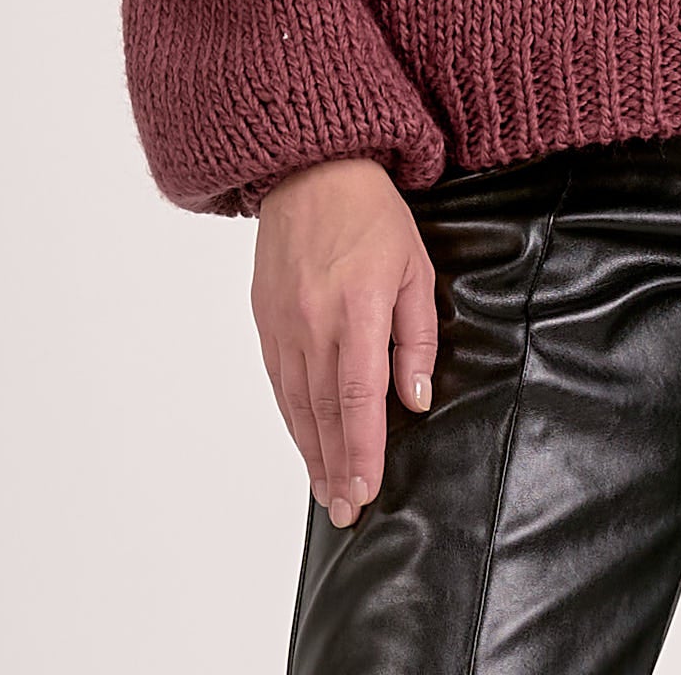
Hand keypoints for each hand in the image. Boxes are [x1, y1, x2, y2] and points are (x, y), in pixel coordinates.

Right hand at [250, 158, 438, 526]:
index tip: (366, 490)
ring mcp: (283, 322)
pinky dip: (292, 418)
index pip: (357, 398)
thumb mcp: (414, 267)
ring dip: (312, 453)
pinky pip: (279, 380)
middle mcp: (312, 322)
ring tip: (327, 492)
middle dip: (336, 467)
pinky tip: (305, 442)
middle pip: (324, 412)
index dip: (361, 450)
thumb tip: (413, 399)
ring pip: (297, 404)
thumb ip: (416, 337)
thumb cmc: (371, 214)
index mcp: (356, 309)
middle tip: (347, 511)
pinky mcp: (265, 318)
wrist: (311, 169)